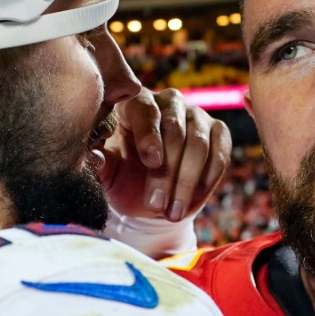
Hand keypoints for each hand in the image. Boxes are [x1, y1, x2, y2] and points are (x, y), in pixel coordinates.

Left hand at [100, 88, 230, 221]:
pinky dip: (207, 181)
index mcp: (135, 103)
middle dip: (168, 172)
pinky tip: (191, 203)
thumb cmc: (124, 177)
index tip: (152, 162)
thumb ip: (99, 164)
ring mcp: (196, 115)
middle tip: (157, 205)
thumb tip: (95, 157)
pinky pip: (220, 154)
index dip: (149, 135)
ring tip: (172, 213)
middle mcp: (168, 102)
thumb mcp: (107, 174)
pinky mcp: (219, 132)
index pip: (145, 110)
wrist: (151, 195)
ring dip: (186, 182)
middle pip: (175, 130)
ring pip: (199, 144)